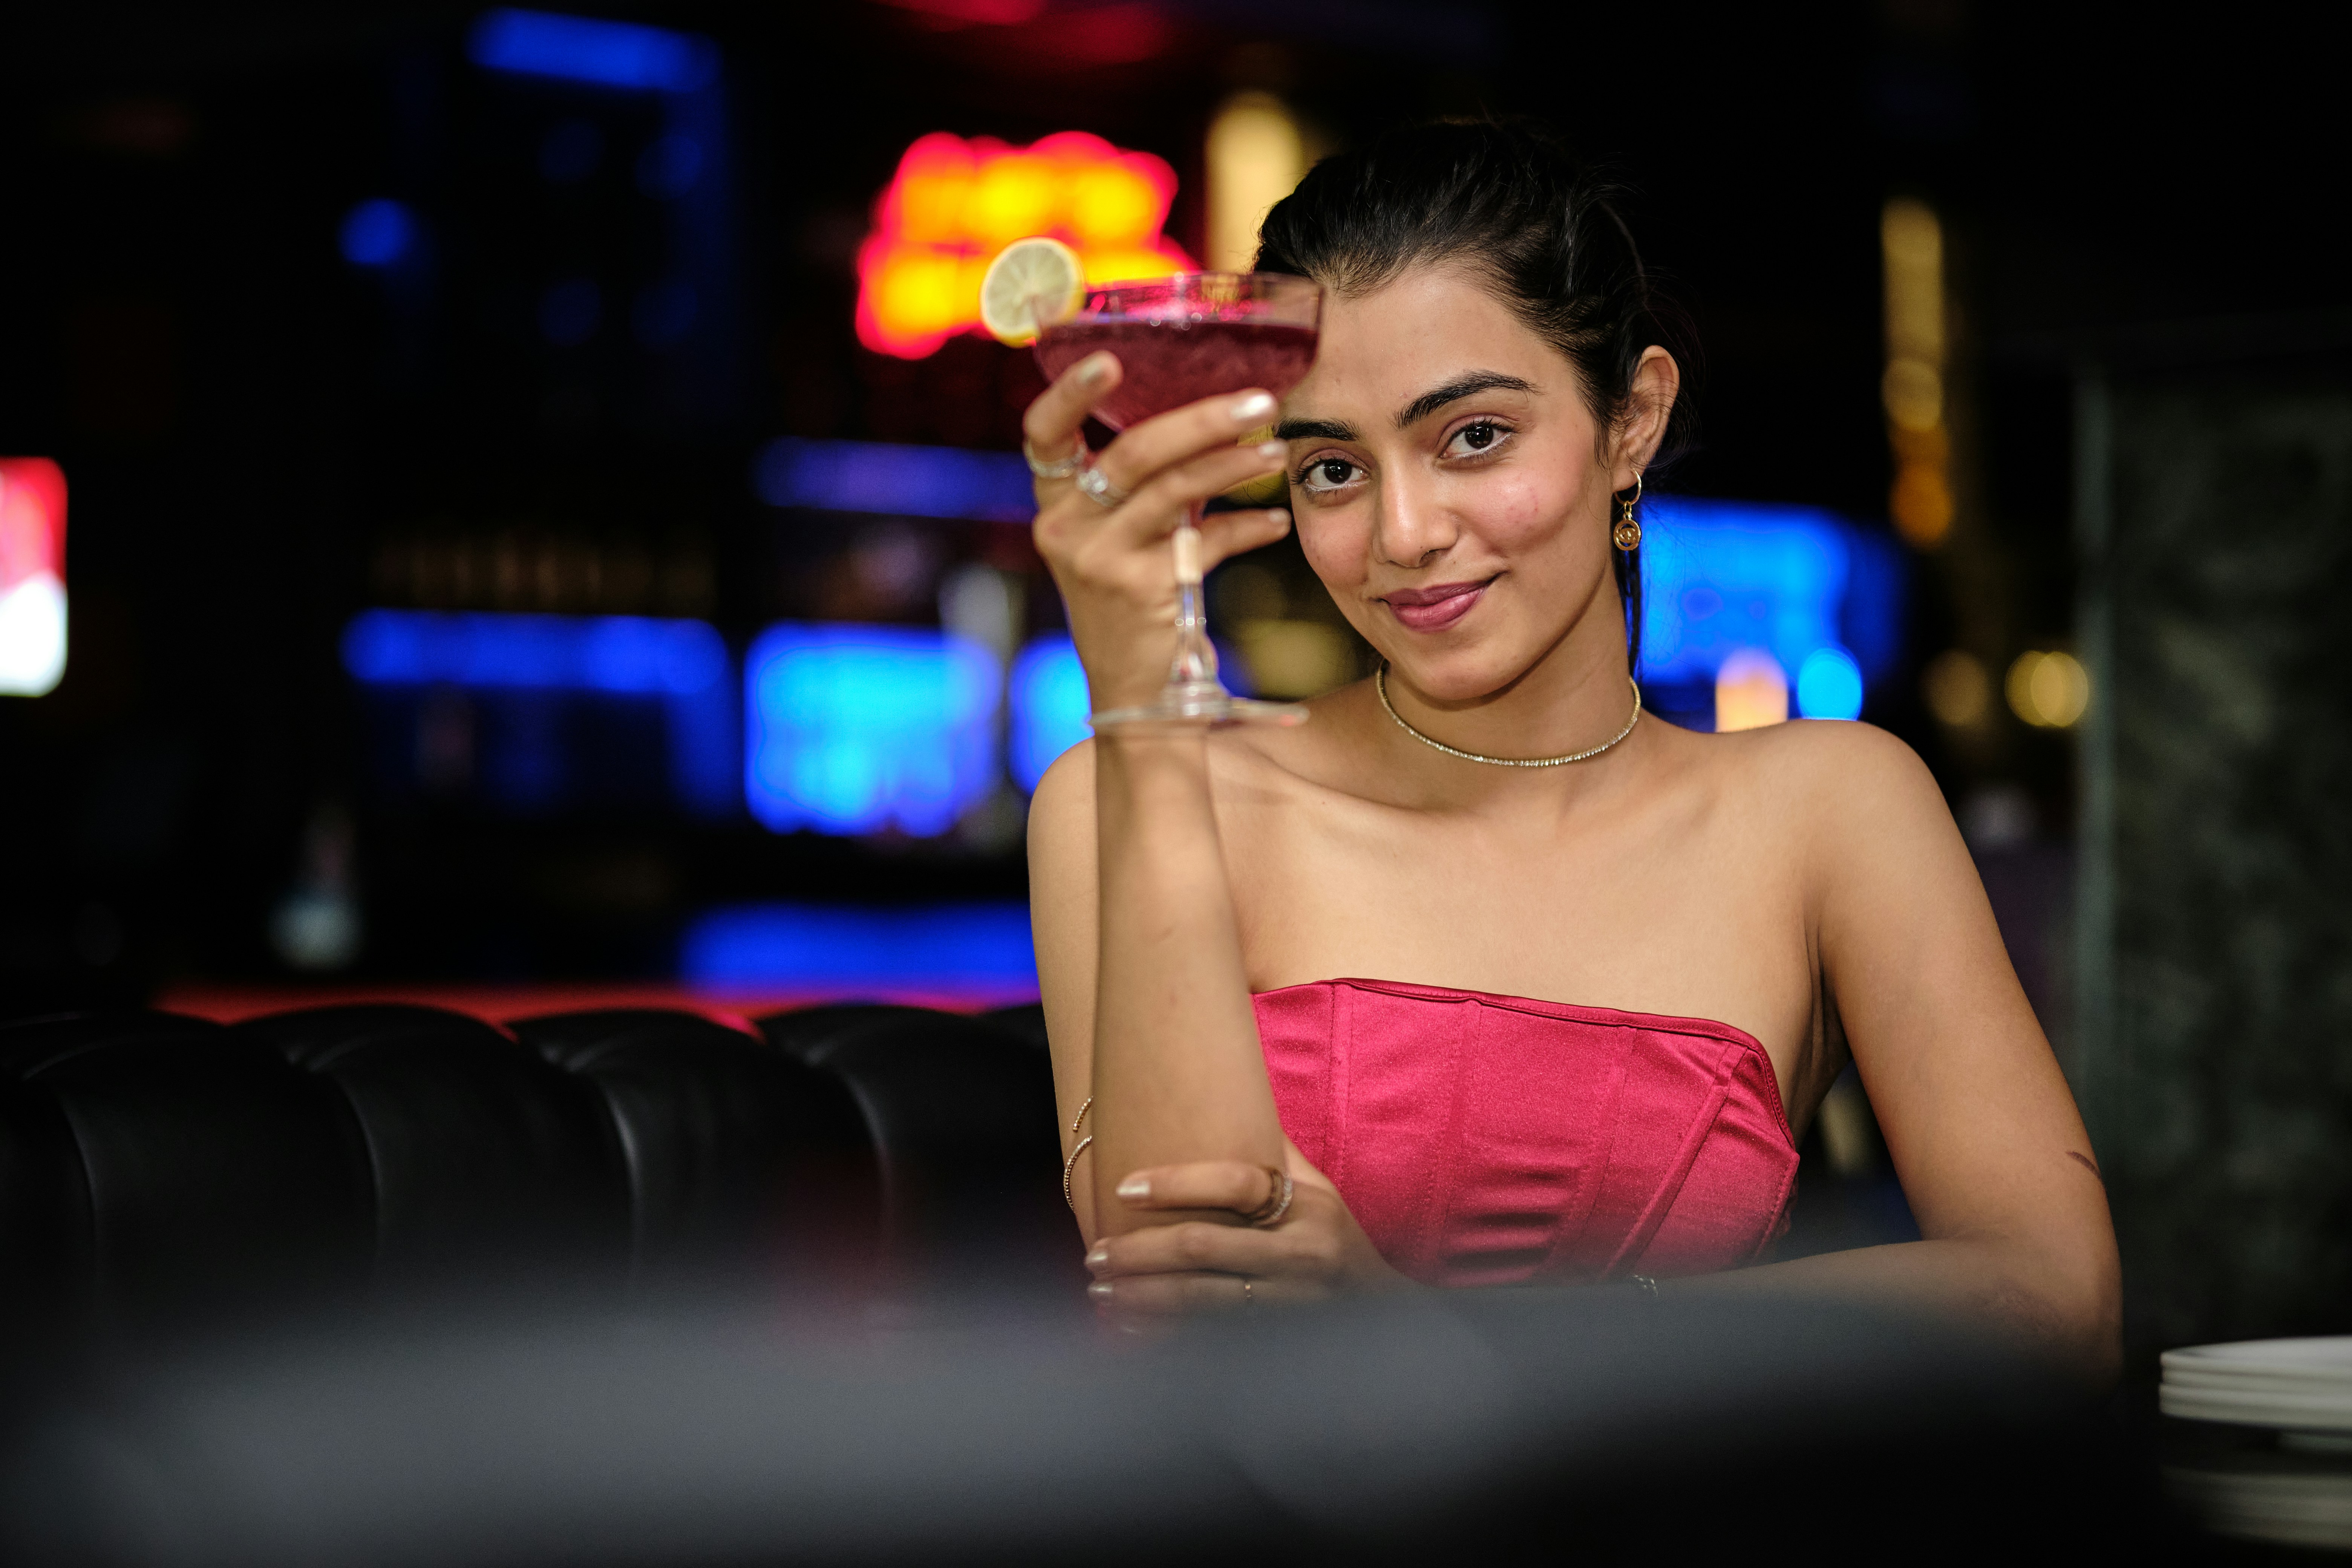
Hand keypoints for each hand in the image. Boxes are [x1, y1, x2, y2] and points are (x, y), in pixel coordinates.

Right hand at [1025, 353, 1293, 712]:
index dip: (1070, 391)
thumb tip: (1211, 413)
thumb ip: (1150, 482)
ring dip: (1235, 466)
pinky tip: (1277, 521)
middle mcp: (1064, 529)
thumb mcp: (1128, 535)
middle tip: (1259, 400)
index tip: (1110, 355)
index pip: (1044, 434)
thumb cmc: (1138, 600)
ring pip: (1175, 490)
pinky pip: (1206, 542)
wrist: (1139, 693)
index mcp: (1055, 505)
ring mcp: (1099, 561)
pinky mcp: (1141, 590)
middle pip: (1133, 452)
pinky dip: (1247, 528)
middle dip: (1202, 419)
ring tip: (1277, 448)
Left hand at [1083, 1140, 1413, 1319]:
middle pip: (1206, 1245)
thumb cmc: (1336, 1239)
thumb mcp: (1319, 1192)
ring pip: (1202, 1298)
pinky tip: (1131, 1328)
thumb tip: (1222, 1090)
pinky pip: (1213, 1336)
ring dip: (1143, 1295)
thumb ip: (1274, 1152)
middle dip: (1141, 1251)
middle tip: (1096, 1255)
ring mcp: (1292, 1303)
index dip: (1176, 1182)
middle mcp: (1302, 1253)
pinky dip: (1167, 1333)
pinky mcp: (1280, 1340)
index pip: (1237, 1183)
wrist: (1380, 1312)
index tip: (1123, 1187)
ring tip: (1101, 1289)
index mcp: (1311, 1207)